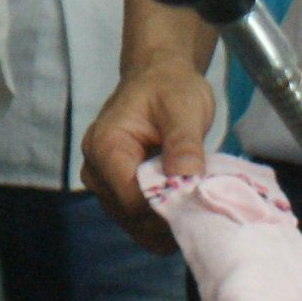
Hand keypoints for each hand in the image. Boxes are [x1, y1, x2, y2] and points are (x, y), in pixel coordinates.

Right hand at [81, 59, 219, 252]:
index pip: (131, 199)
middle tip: (206, 208)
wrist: (158, 77)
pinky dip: (161, 222)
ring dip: (165, 222)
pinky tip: (183, 209)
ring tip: (196, 205)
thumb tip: (186, 178)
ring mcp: (103, 183)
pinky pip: (137, 220)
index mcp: (105, 147)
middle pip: (131, 216)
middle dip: (168, 218)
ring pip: (134, 223)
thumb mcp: (184, 108)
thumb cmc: (170, 88)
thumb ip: (184, 143)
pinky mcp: (115, 192)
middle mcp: (95, 169)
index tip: (199, 204)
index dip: (165, 208)